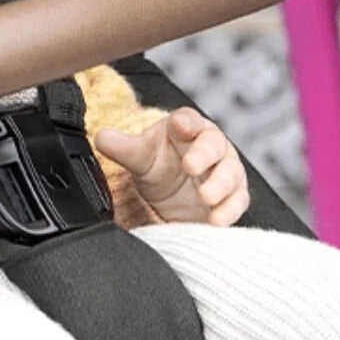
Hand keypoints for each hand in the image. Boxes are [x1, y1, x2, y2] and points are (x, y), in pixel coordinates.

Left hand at [94, 108, 249, 226]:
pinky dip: (229, 210)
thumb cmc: (159, 165)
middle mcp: (211, 145)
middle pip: (214, 144)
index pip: (189, 119)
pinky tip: (216, 220)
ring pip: (230, 173)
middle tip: (190, 166)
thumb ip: (123, 148)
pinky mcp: (232, 196)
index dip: (186, 121)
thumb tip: (101, 138)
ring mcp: (225, 170)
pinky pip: (237, 201)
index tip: (180, 125)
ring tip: (206, 197)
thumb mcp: (139, 157)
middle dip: (204, 154)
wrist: (170, 196)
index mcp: (187, 127)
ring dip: (220, 184)